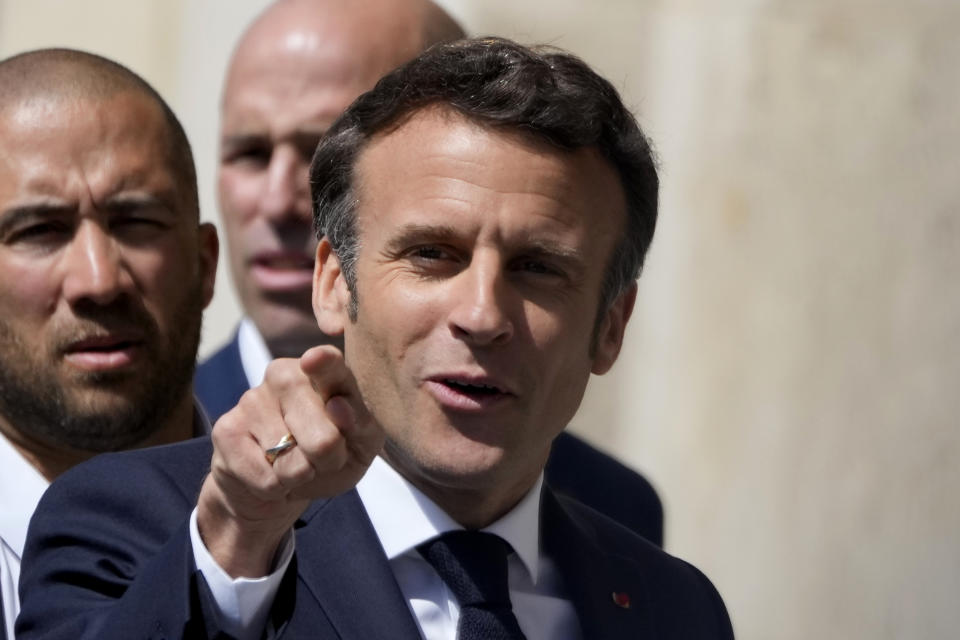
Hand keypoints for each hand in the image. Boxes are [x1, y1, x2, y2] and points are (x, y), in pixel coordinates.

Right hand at [196, 345, 382, 576]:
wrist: (279, 486)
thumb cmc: (329, 456)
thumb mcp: (360, 442)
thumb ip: (361, 421)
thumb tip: (339, 406)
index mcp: (325, 370)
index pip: (330, 365)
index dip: (324, 364)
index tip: (316, 359)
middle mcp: (285, 374)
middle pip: (323, 438)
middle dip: (329, 461)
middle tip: (323, 457)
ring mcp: (252, 399)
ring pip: (291, 461)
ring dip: (300, 476)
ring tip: (295, 463)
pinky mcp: (226, 429)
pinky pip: (266, 478)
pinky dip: (276, 487)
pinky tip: (270, 471)